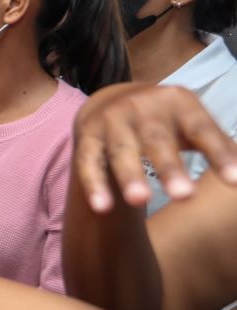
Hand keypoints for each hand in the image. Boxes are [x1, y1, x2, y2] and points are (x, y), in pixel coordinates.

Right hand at [73, 82, 236, 212]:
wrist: (112, 101)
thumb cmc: (167, 122)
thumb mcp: (194, 126)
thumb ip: (221, 148)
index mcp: (177, 102)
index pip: (202, 130)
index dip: (218, 154)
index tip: (235, 181)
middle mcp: (141, 107)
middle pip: (157, 140)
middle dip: (169, 167)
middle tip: (184, 196)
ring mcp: (111, 120)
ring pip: (121, 151)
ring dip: (129, 175)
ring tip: (140, 201)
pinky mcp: (87, 137)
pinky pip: (89, 163)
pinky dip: (94, 184)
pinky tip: (102, 208)